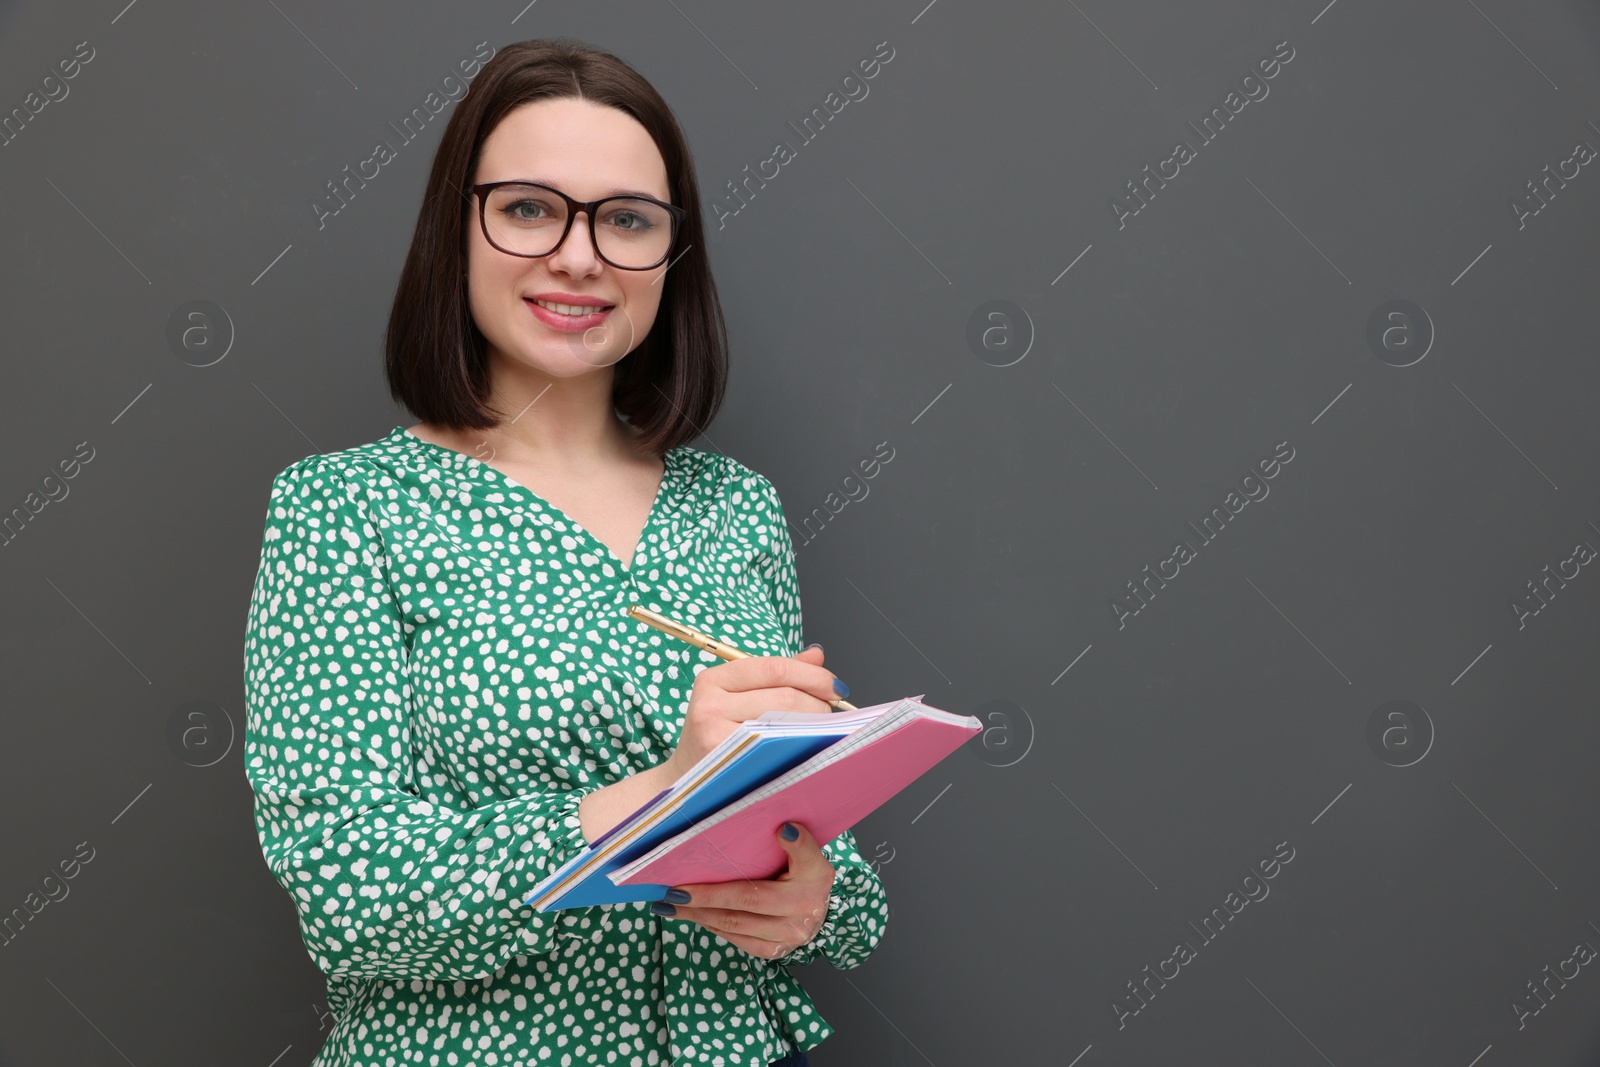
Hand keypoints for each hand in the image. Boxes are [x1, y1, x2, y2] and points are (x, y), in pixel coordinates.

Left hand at [650, 820, 835, 960]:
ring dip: (700, 914)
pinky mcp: (775, 951)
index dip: (788, 847)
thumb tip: (783, 829)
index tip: (773, 835)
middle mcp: (804, 910)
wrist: (817, 910)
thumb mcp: (809, 853)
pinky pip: (738, 939)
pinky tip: (694, 917)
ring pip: (735, 924)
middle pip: (747, 901)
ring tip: (671, 905)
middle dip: (705, 896)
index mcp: (815, 877)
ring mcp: (788, 936)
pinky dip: (713, 926)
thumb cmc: (804, 875)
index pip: (799, 858)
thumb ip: (799, 843)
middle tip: (671, 891)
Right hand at [660, 644, 846, 781]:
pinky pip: (775, 750)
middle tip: (830, 715)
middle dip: (818, 703)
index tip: (835, 686)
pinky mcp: (724, 762)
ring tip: (820, 731)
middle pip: (784, 696)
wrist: (685, 785)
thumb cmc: (718, 739)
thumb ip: (777, 676)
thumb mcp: (739, 699)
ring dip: (813, 725)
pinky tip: (806, 749)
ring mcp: (714, 734)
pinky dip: (798, 747)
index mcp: (714, 679)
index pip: (774, 668)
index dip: (812, 675)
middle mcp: (710, 703)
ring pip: (784, 722)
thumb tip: (816, 655)